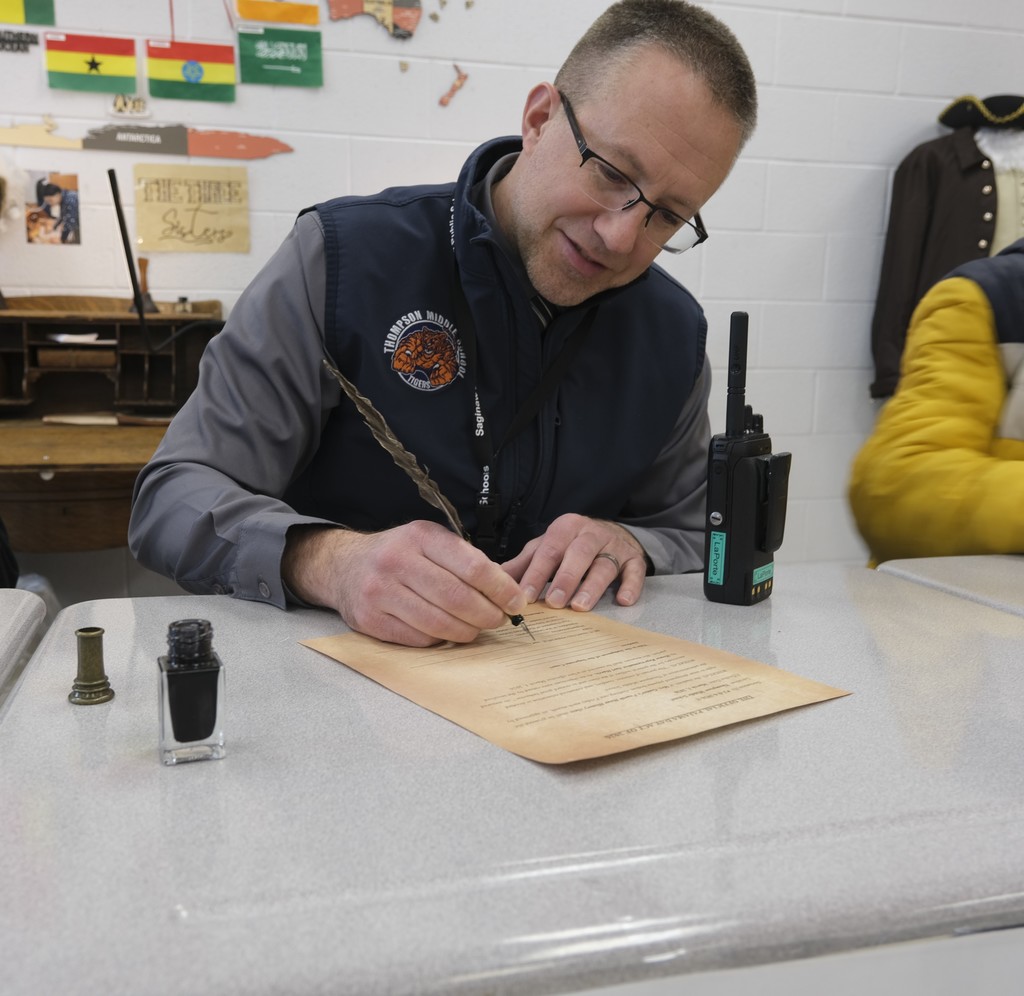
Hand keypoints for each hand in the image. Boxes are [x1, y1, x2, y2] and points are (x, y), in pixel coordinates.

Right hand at [282, 521, 526, 646]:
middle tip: (499, 620)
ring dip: (466, 632)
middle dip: (487, 615)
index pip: (472, 566)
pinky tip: (444, 632)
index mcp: (420, 536)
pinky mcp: (369, 619)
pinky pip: (418, 638)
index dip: (501, 588)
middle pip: (457, 598)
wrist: (344, 566)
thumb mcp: (430, 542)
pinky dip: (438, 639)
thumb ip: (465, 561)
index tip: (516, 602)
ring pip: (438, 623)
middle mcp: (397, 560)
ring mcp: (380, 591)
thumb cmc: (400, 555)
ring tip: (475, 629)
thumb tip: (508, 591)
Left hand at [502, 513, 647, 611]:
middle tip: (554, 602)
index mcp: (565, 528)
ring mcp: (614, 546)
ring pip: (604, 564)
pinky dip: (631, 586)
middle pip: (577, 554)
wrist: (613, 532)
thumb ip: (523, 563)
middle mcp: (590, 534)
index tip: (526, 596)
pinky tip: (622, 600)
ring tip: (581, 606)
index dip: (536, 573)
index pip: (549, 550)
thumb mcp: (546, 547)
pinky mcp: (634, 559)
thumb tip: (493, 578)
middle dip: (565, 578)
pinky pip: (635, 571)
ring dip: (592, 586)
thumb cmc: (571, 545)